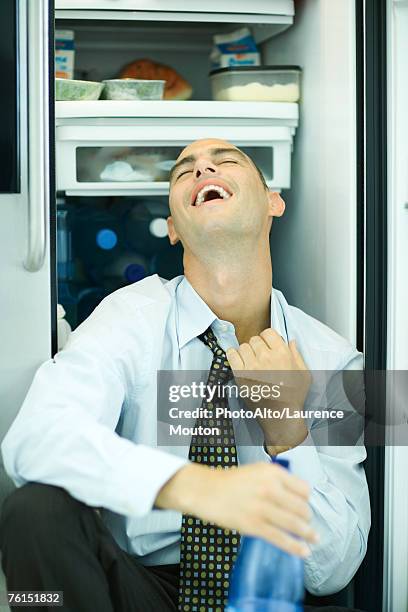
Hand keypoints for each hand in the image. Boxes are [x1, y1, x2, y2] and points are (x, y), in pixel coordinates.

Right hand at [155, 462, 317, 556]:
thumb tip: (295, 498)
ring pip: (295, 524)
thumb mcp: (256, 471)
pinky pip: (281, 538)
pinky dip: (295, 547)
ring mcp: (262, 507)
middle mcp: (270, 488)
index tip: (305, 506)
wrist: (205, 490)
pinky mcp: (254, 525)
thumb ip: (276, 481)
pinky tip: (303, 551)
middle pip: (302, 508)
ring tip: (313, 539)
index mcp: (272, 472)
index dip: (306, 500)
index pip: (303, 489)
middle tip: (307, 524)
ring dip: (307, 534)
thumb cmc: (229, 482)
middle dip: (307, 519)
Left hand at [226, 329, 311, 453]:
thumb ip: (297, 354)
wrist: (281, 416)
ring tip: (251, 361)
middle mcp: (266, 357)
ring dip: (247, 352)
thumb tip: (290, 341)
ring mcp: (251, 366)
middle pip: (255, 340)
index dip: (268, 338)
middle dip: (258, 346)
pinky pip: (231, 355)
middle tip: (260, 356)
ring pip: (243, 346)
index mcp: (282, 354)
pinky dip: (234, 355)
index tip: (268, 345)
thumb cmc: (294, 396)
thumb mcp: (304, 373)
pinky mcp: (240, 376)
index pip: (268, 332)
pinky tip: (240, 361)